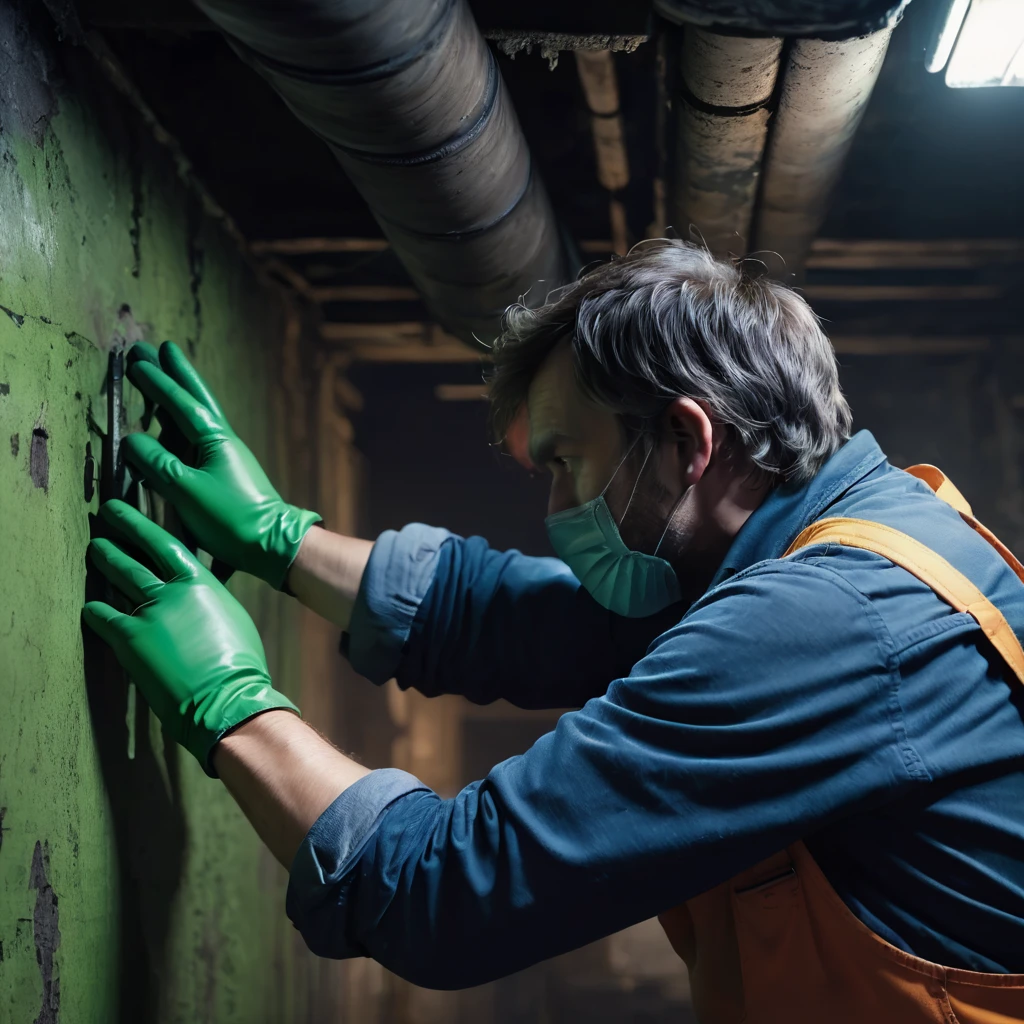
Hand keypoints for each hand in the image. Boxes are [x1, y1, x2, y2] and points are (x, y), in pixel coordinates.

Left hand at [83, 500, 299, 774]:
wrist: (225, 696)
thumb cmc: (238, 663)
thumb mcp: (230, 617)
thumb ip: (208, 600)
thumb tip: (197, 597)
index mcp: (201, 583)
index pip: (165, 543)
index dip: (140, 525)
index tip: (123, 511)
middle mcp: (172, 591)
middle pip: (136, 556)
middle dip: (117, 536)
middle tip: (102, 520)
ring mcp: (149, 612)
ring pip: (120, 579)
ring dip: (105, 562)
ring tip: (94, 550)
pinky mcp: (130, 639)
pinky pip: (105, 617)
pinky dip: (96, 611)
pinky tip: (90, 607)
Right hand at [124, 341, 319, 589]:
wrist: (272, 544)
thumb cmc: (232, 518)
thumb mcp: (188, 491)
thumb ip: (159, 465)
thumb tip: (132, 440)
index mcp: (216, 440)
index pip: (182, 404)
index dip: (159, 383)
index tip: (138, 360)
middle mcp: (224, 442)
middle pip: (196, 399)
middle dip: (175, 374)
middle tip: (156, 348)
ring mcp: (227, 457)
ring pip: (197, 416)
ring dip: (179, 395)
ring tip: (164, 376)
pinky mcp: (226, 475)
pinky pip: (197, 439)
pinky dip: (182, 425)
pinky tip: (176, 429)